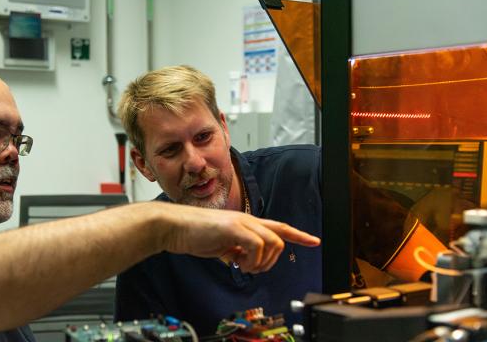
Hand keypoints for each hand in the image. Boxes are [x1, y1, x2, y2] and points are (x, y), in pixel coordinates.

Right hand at [158, 203, 320, 273]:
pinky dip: (252, 259)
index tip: (313, 241)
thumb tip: (243, 260)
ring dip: (261, 261)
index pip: (278, 226)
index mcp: (244, 223)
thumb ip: (235, 250)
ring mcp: (240, 222)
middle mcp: (246, 220)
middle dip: (272, 259)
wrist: (173, 226)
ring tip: (243, 264)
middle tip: (252, 267)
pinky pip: (257, 245)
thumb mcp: (219, 244)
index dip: (298, 234)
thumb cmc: (191, 234)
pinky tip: (237, 261)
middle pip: (279, 238)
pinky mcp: (233, 228)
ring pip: (272, 242)